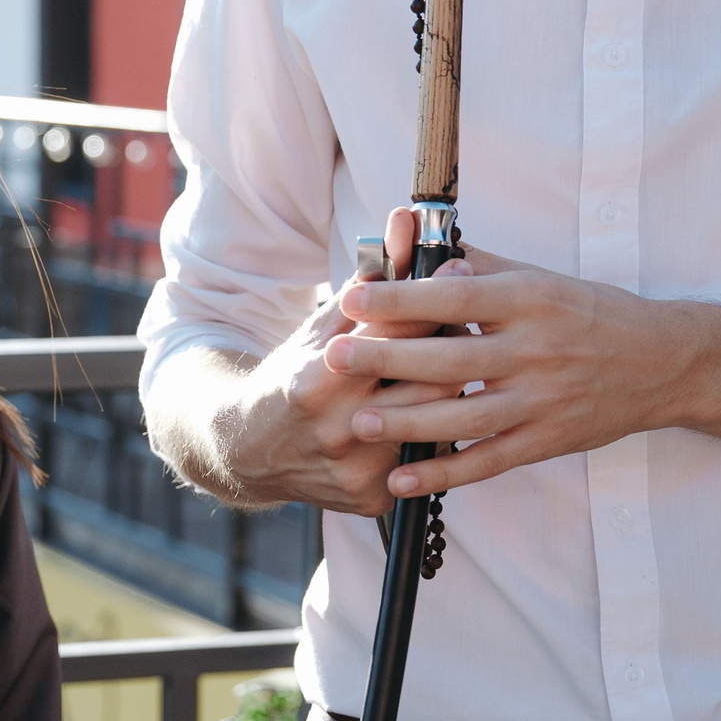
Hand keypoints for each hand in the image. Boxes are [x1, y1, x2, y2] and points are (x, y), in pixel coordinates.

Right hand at [212, 210, 476, 515]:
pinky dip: (430, 440)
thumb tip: (404, 221)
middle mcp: (337, 429)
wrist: (247, 451)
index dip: (435, 297)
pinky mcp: (369, 500)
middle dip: (453, 351)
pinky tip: (432, 421)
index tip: (462, 270)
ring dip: (449, 397)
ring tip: (456, 371)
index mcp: (319, 380)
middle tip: (473, 328)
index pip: (396, 333)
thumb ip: (368, 279)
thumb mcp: (320, 325)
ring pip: (436, 425)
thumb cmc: (289, 377)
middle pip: (431, 383)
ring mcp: (355, 470)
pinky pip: (422, 464)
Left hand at [328, 212, 703, 496]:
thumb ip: (480, 269)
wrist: (666, 362)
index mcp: (530, 300)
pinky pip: (487, 461)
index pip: (455, 297)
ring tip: (358, 421)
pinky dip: (443, 474)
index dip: (401, 300)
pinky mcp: (548, 441)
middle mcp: (535, 350)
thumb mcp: (542, 280)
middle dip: (387, 359)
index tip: (353, 299)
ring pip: (464, 416)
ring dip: (407, 421)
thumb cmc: (594, 313)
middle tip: (335, 359)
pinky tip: (401, 479)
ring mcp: (542, 400)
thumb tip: (421, 251)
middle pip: (450, 358)